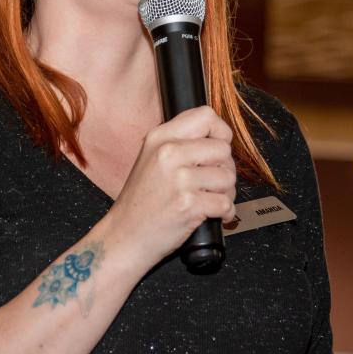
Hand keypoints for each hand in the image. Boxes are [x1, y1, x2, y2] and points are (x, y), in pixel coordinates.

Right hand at [105, 106, 236, 269]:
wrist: (124, 237)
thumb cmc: (140, 202)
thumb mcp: (150, 159)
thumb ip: (179, 143)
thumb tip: (218, 138)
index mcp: (159, 137)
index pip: (206, 116)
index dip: (220, 132)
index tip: (218, 148)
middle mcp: (168, 153)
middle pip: (223, 148)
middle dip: (225, 168)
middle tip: (213, 183)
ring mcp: (178, 179)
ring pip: (228, 177)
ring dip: (226, 193)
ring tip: (209, 200)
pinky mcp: (188, 204)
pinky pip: (226, 203)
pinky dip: (225, 213)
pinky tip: (211, 215)